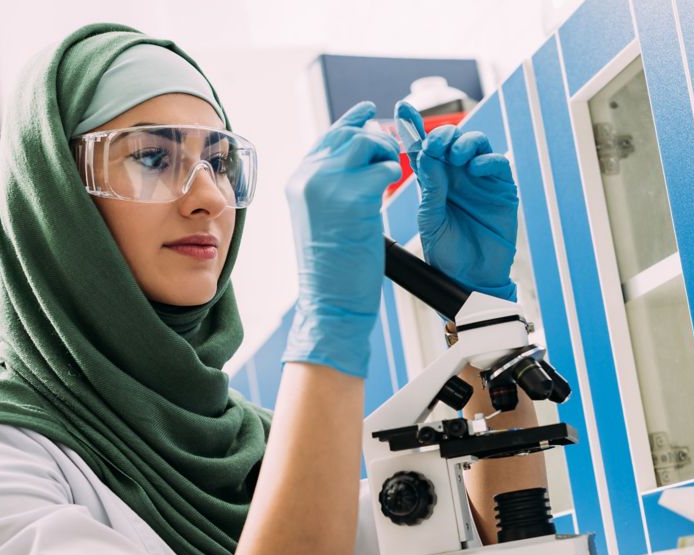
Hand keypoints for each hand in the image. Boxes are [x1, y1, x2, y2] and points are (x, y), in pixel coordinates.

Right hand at [282, 101, 402, 376]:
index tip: (367, 111)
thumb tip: (361, 160)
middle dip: (376, 137)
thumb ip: (334, 187)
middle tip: (395, 149)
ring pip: (365, 142)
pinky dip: (396, 173)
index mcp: (298, 182)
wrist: (330, 304)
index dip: (351, 121)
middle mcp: (307, 179)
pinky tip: (396, 186)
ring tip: (395, 171)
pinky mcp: (353, 199)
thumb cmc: (334, 272)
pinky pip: (385, 168)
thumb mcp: (325, 219)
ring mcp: (327, 186)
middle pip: (347, 134)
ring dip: (387, 152)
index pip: (326, 137)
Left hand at [394, 101, 518, 301]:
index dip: (412, 128)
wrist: (471, 279)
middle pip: (451, 140)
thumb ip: (430, 188)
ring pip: (476, 144)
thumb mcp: (430, 220)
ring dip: (465, 143)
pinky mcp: (501, 189)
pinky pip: (497, 163)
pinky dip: (487, 159)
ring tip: (456, 156)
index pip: (422, 149)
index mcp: (434, 182)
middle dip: (443, 134)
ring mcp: (480, 181)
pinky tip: (475, 169)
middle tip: (438, 142)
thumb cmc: (446, 253)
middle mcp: (456, 176)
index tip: (402, 109)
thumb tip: (425, 154)